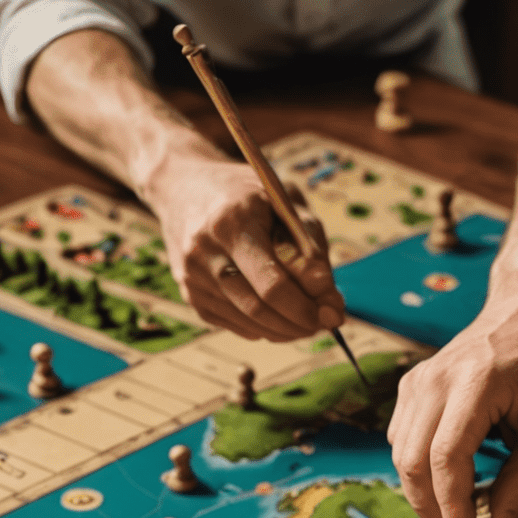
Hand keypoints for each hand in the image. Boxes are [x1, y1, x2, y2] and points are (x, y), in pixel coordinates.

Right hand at [145, 148, 344, 340]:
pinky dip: (266, 327)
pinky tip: (279, 313)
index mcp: (231, 222)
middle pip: (260, 309)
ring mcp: (194, 278)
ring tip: (308, 318)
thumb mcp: (284, 202)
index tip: (334, 313)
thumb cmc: (246, 195)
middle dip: (300, 322)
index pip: (272, 283)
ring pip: (250, 323)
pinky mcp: (192, 297)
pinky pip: (238, 326)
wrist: (183, 188)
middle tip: (325, 321)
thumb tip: (327, 296)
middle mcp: (205, 252)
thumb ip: (309, 246)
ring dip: (287, 329)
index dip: (307, 306)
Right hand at [389, 308, 517, 517]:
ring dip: (425, 498)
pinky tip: (451, 486)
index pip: (446, 458)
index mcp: (475, 383)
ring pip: (400, 458)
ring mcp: (416, 383)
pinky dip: (421, 474)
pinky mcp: (410, 389)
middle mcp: (434, 381)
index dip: (453, 509)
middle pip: (412, 464)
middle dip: (434, 513)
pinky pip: (402, 444)